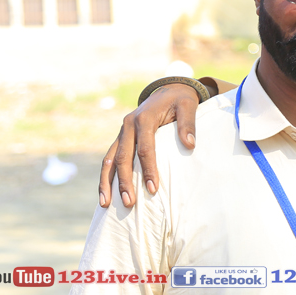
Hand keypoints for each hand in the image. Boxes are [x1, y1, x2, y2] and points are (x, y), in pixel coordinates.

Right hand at [98, 83, 202, 207]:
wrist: (167, 90)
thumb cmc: (179, 100)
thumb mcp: (188, 105)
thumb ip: (188, 123)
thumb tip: (190, 144)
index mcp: (144, 118)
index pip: (145, 149)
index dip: (148, 169)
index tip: (153, 189)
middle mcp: (128, 125)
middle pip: (122, 157)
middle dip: (125, 181)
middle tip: (129, 203)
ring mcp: (122, 133)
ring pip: (109, 160)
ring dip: (107, 183)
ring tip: (105, 204)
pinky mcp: (121, 139)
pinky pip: (110, 159)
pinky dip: (106, 177)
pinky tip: (105, 194)